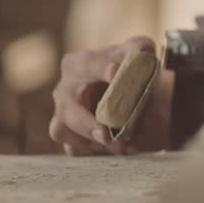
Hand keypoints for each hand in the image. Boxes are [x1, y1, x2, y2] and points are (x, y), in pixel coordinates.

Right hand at [48, 36, 171, 155]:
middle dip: (86, 123)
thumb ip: (139, 50)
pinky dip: (91, 152)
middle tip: (106, 135)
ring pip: (62, 131)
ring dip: (87, 142)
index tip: (115, 73)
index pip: (89, 65)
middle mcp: (64, 89)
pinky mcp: (69, 135)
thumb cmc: (125, 66)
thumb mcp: (135, 52)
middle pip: (68, 107)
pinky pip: (72, 149)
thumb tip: (141, 54)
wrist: (122, 88)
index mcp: (79, 64)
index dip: (102, 69)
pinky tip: (112, 152)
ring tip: (117, 148)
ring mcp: (62, 114)